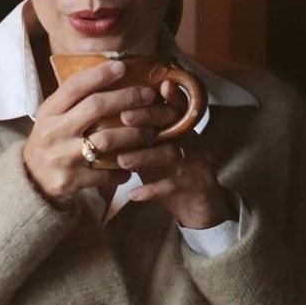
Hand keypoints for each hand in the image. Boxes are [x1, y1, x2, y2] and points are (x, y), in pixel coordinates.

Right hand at [22, 59, 160, 204]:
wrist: (31, 182)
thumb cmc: (52, 141)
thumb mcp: (54, 117)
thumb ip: (75, 100)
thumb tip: (111, 73)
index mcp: (49, 112)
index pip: (75, 86)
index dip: (100, 74)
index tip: (123, 67)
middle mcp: (54, 132)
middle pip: (95, 107)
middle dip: (127, 98)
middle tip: (149, 95)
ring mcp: (62, 157)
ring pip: (106, 140)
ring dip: (134, 135)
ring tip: (151, 132)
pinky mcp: (71, 180)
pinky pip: (106, 173)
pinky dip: (123, 170)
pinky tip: (133, 166)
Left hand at [116, 80, 234, 229]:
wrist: (200, 207)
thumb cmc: (170, 175)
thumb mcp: (155, 152)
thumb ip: (138, 138)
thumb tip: (105, 125)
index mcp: (181, 128)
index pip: (167, 106)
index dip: (151, 101)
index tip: (129, 97)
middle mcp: (191, 140)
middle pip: (172, 122)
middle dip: (146, 118)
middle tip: (123, 117)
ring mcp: (196, 162)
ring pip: (170, 154)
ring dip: (144, 156)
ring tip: (121, 160)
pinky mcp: (197, 185)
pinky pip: (173, 185)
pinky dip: (151, 190)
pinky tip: (133, 194)